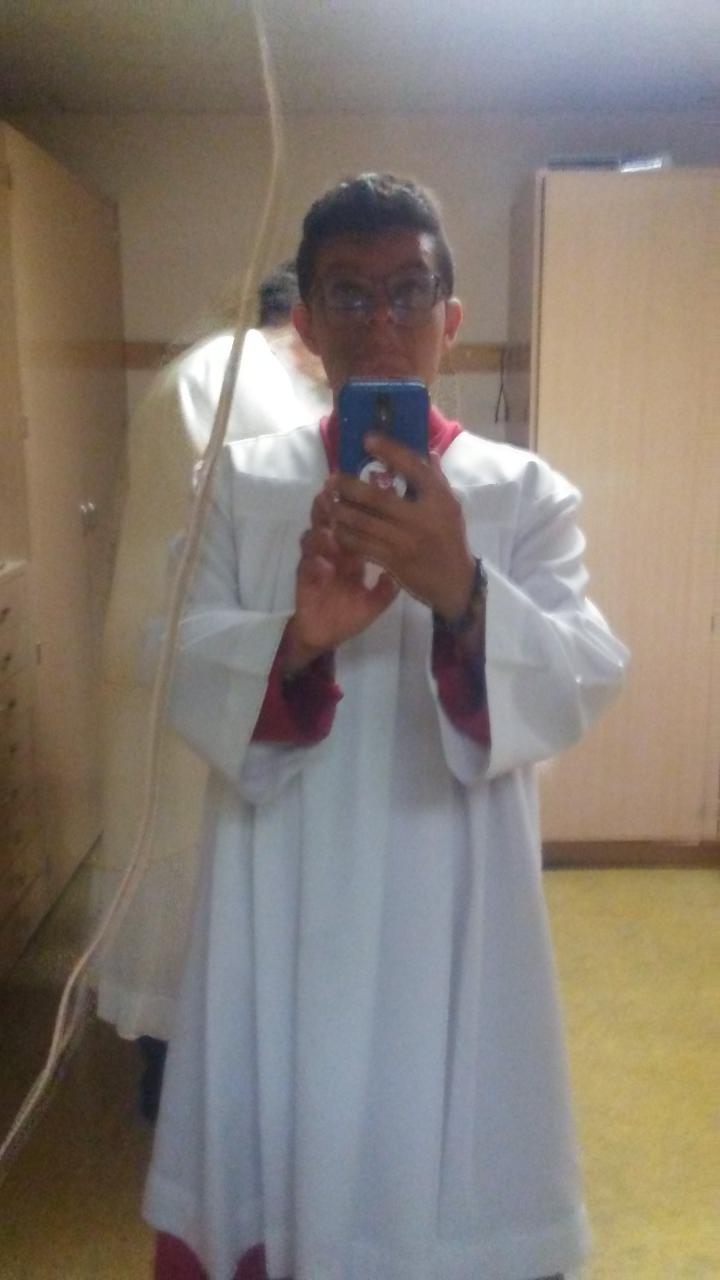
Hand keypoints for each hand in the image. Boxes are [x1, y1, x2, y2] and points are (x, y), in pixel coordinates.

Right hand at [281, 489, 397, 675]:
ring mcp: (316, 562)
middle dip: (329, 508)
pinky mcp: (303, 578)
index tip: (366, 495)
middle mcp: (332, 553)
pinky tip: (323, 565)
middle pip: (328, 523)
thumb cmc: (348, 616)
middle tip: (333, 496)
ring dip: (320, 533)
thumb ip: (386, 590)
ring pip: (313, 538)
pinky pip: (306, 566)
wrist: (323, 636)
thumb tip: (399, 575)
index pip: (353, 526)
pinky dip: (313, 563)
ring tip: (328, 531)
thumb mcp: (373, 604)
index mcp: (351, 554)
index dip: (356, 511)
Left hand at [326, 433, 475, 621]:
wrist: (453, 581)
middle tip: (332, 478)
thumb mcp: (450, 506)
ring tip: (328, 501)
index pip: (413, 468)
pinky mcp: (393, 561)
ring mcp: (405, 541)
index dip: (390, 451)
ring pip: (364, 522)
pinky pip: (362, 545)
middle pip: (377, 498)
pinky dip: (345, 535)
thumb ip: (435, 479)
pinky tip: (336, 527)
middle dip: (349, 486)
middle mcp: (421, 518)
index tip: (367, 439)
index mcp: (438, 499)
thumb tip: (426, 451)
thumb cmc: (450, 537)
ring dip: (341, 510)